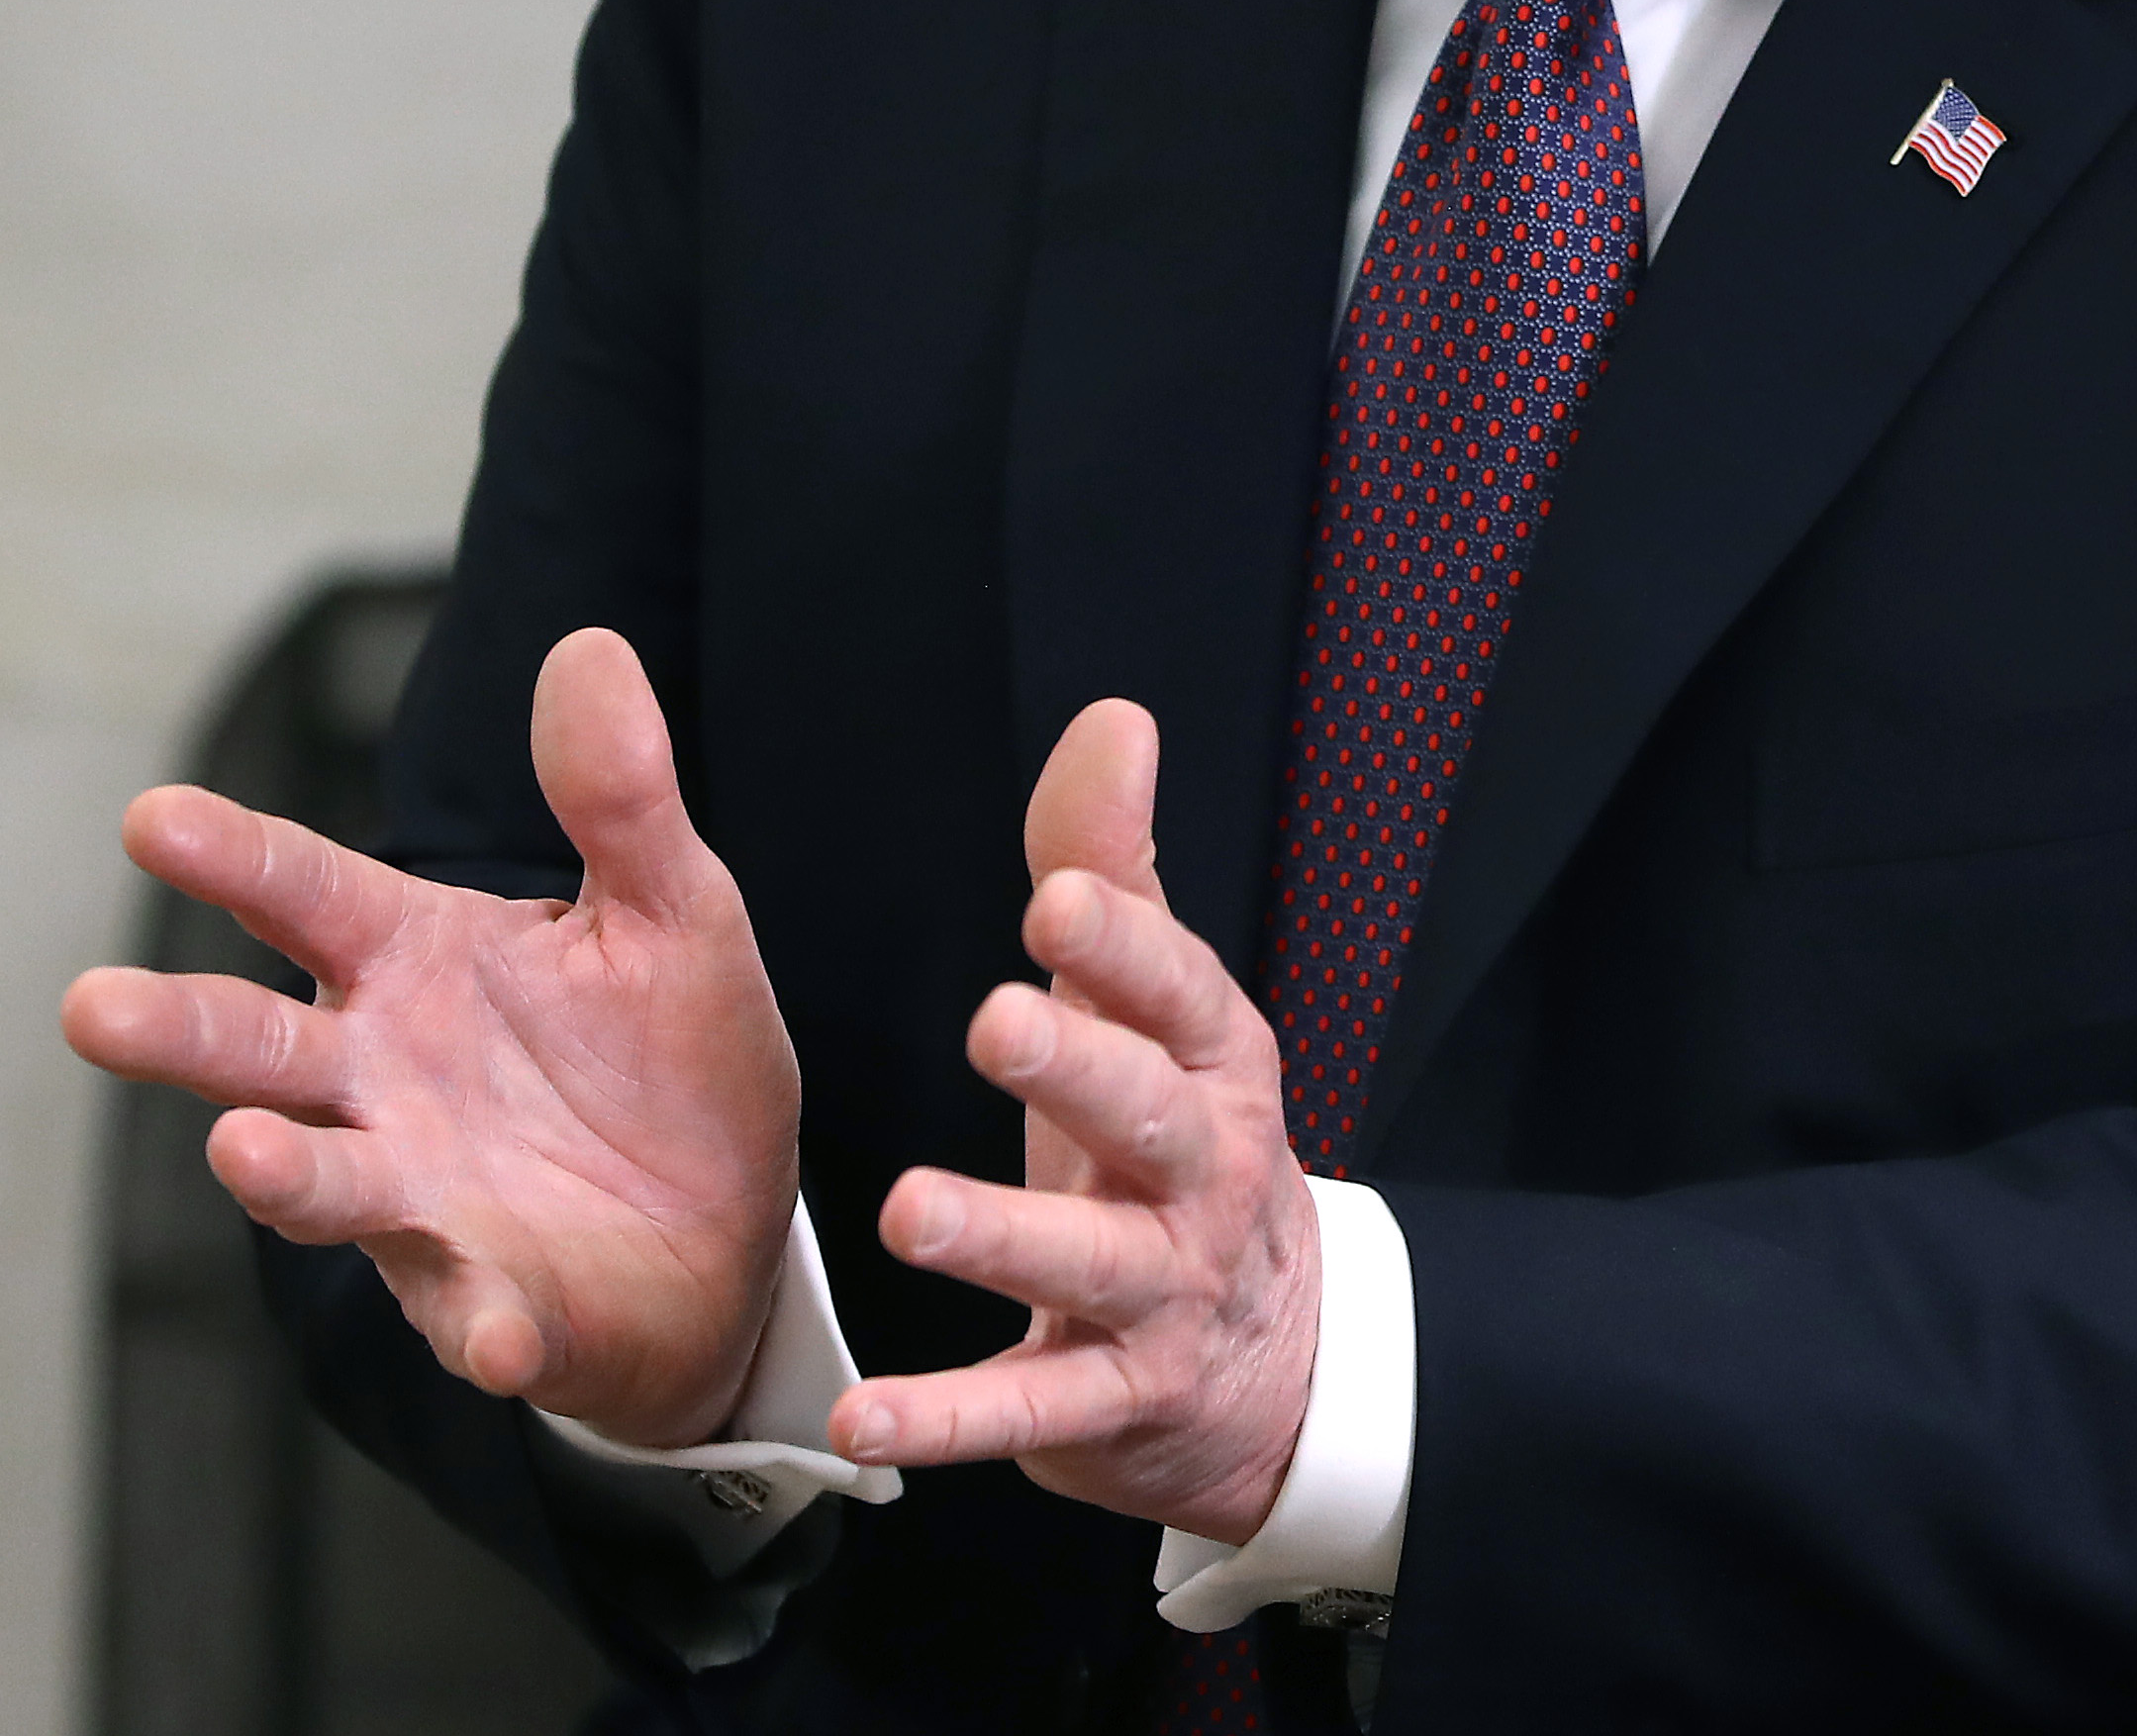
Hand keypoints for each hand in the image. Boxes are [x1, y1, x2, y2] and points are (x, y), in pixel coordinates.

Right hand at [59, 626, 801, 1449]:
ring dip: (282, 1173)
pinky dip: (475, 1324)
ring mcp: (421, 1195)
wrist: (725, 1224)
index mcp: (417, 961)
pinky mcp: (491, 1299)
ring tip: (244, 1152)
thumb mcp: (671, 908)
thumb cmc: (666, 1055)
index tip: (151, 815)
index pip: (303, 892)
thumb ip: (619, 796)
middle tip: (93, 1004)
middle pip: (259, 1047)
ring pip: (326, 1182)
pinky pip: (471, 1314)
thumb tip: (589, 648)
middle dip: (179, 1028)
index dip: (231, 855)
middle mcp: (385, 1079)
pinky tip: (492, 1331)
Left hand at [829, 701, 1320, 1543]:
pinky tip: (865, 1413)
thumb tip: (1114, 719)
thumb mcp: (1155, 1010)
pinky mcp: (1116, 1398)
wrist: (1271, 1359)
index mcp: (1213, 1061)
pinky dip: (952, 1417)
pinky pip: (1031, 1409)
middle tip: (993, 1021)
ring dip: (1002, 1236)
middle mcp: (1203, 1170)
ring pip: (1088, 1261)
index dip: (1125, 947)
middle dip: (1077, 1068)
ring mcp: (1167, 1289)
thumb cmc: (1176, 1142)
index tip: (1056, 900)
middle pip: (1147, 1114)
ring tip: (908, 1211)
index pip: (1181, 991)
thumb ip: (1114, 868)